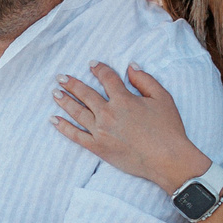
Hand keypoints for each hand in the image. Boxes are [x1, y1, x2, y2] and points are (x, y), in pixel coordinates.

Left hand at [51, 63, 209, 191]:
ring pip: (77, 112)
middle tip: (61, 77)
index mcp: (123, 99)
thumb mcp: (162, 98)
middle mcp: (108, 114)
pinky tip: (54, 120)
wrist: (167, 159)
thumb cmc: (168, 129)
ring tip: (55, 93)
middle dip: (72, 84)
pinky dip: (63, 127)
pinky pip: (76, 136)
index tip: (91, 64)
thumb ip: (145, 80)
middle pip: (85, 94)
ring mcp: (101, 131)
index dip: (99, 69)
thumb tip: (130, 67)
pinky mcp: (98, 148)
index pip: (107, 79)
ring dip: (64, 101)